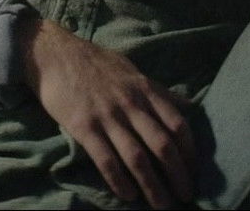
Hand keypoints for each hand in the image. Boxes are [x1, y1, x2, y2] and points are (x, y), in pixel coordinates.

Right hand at [20, 18, 198, 207]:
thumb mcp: (132, 71)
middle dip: (178, 175)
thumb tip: (187, 105)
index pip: (178, 124)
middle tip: (185, 196)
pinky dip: (119, 181)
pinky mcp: (84, 127)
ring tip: (162, 205)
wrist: (54, 53)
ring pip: (137, 158)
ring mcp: (107, 116)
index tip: (194, 169)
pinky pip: (106, 159)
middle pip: (162, 145)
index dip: (190, 151)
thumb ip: (158, 91)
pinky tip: (128, 195)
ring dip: (153, 186)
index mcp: (145, 90)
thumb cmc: (95, 62)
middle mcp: (130, 104)